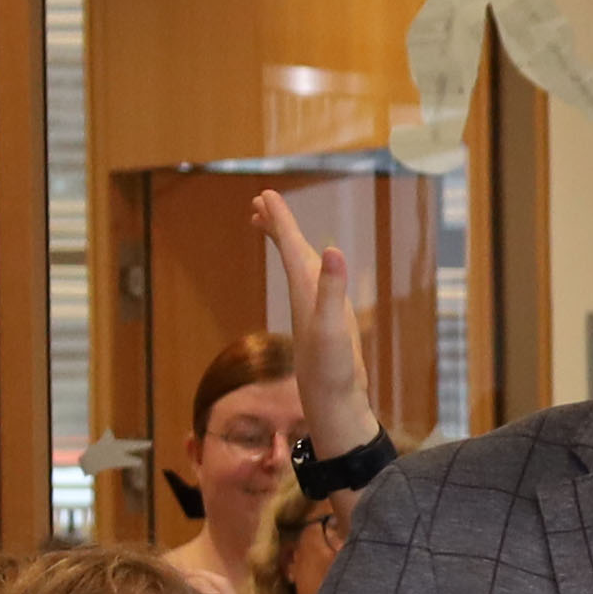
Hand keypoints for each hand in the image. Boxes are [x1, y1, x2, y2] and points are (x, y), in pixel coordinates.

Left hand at [253, 187, 378, 455]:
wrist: (331, 399)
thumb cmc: (331, 366)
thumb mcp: (334, 326)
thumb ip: (332, 289)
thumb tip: (331, 250)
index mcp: (304, 289)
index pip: (288, 246)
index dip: (278, 219)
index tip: (264, 194)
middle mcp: (305, 294)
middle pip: (286, 251)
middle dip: (274, 225)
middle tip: (258, 201)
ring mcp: (315, 306)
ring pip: (296, 265)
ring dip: (285, 242)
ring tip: (272, 224)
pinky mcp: (326, 317)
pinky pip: (312, 280)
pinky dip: (307, 264)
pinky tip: (309, 264)